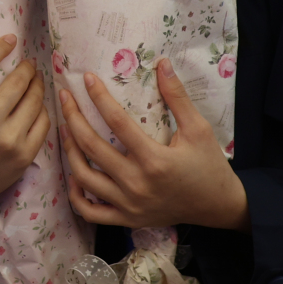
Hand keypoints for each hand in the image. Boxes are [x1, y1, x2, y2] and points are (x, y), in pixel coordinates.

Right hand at [0, 34, 49, 222]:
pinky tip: (36, 103)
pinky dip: (42, 109)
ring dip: (37, 85)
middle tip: (28, 63)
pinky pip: (42, 122)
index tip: (10, 40)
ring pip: (34, 101)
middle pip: (17, 82)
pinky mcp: (24, 155)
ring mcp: (8, 141)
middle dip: (26, 68)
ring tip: (35, 79)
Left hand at [58, 58, 249, 232]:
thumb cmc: (209, 165)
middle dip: (73, 118)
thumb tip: (162, 63)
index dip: (99, 97)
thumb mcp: (199, 128)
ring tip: (65, 129)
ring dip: (69, 151)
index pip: (117, 122)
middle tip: (64, 98)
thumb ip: (178, 97)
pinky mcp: (127, 220)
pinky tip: (73, 176)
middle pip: (92, 147)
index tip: (87, 78)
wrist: (218, 206)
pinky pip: (91, 212)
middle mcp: (137, 184)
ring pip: (84, 178)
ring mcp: (129, 205)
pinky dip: (76, 196)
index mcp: (154, 160)